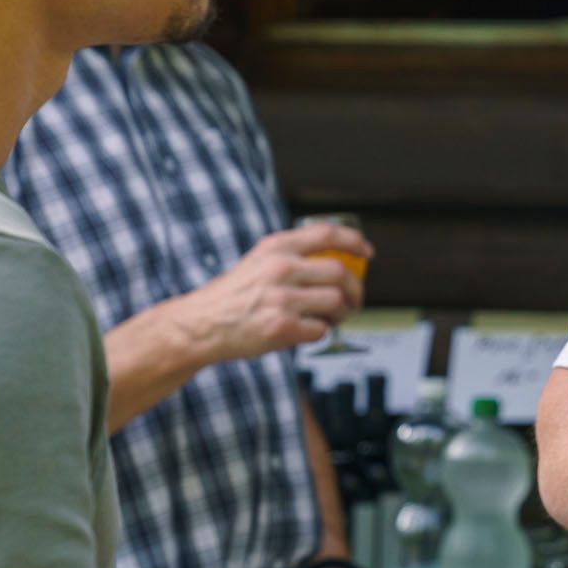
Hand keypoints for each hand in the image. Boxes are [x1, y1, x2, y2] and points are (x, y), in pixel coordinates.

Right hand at [178, 222, 371, 363]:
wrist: (200, 325)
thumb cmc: (232, 296)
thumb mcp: (259, 261)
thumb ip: (293, 257)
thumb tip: (340, 263)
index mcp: (276, 247)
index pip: (327, 234)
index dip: (355, 242)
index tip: (367, 252)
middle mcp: (280, 268)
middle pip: (341, 273)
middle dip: (355, 290)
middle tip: (354, 300)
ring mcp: (282, 298)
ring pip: (336, 302)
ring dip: (341, 314)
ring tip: (331, 318)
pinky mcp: (282, 327)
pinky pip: (321, 329)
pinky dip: (320, 332)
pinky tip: (307, 331)